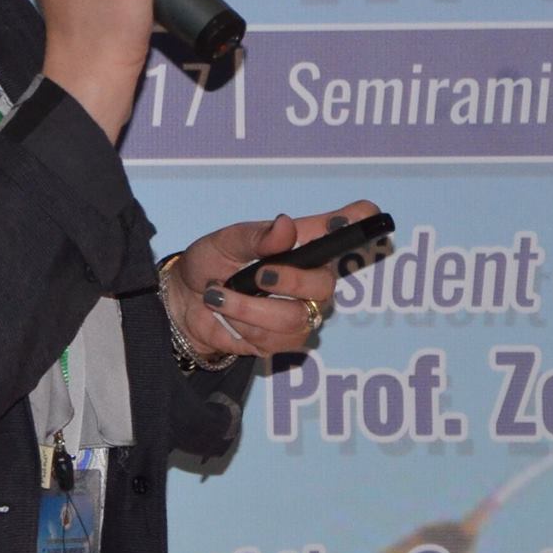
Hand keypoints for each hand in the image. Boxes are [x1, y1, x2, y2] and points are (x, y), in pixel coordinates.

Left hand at [164, 201, 381, 359]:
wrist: (185, 302)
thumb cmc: (210, 263)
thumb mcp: (224, 242)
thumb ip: (255, 236)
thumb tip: (285, 225)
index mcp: (300, 243)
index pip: (340, 229)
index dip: (357, 222)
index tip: (367, 213)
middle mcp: (310, 276)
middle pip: (325, 283)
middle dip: (290, 281)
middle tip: (257, 276)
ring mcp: (302, 310)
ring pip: (295, 317)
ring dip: (249, 307)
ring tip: (220, 295)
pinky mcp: (287, 339)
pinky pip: (277, 340)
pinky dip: (244, 327)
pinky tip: (230, 316)